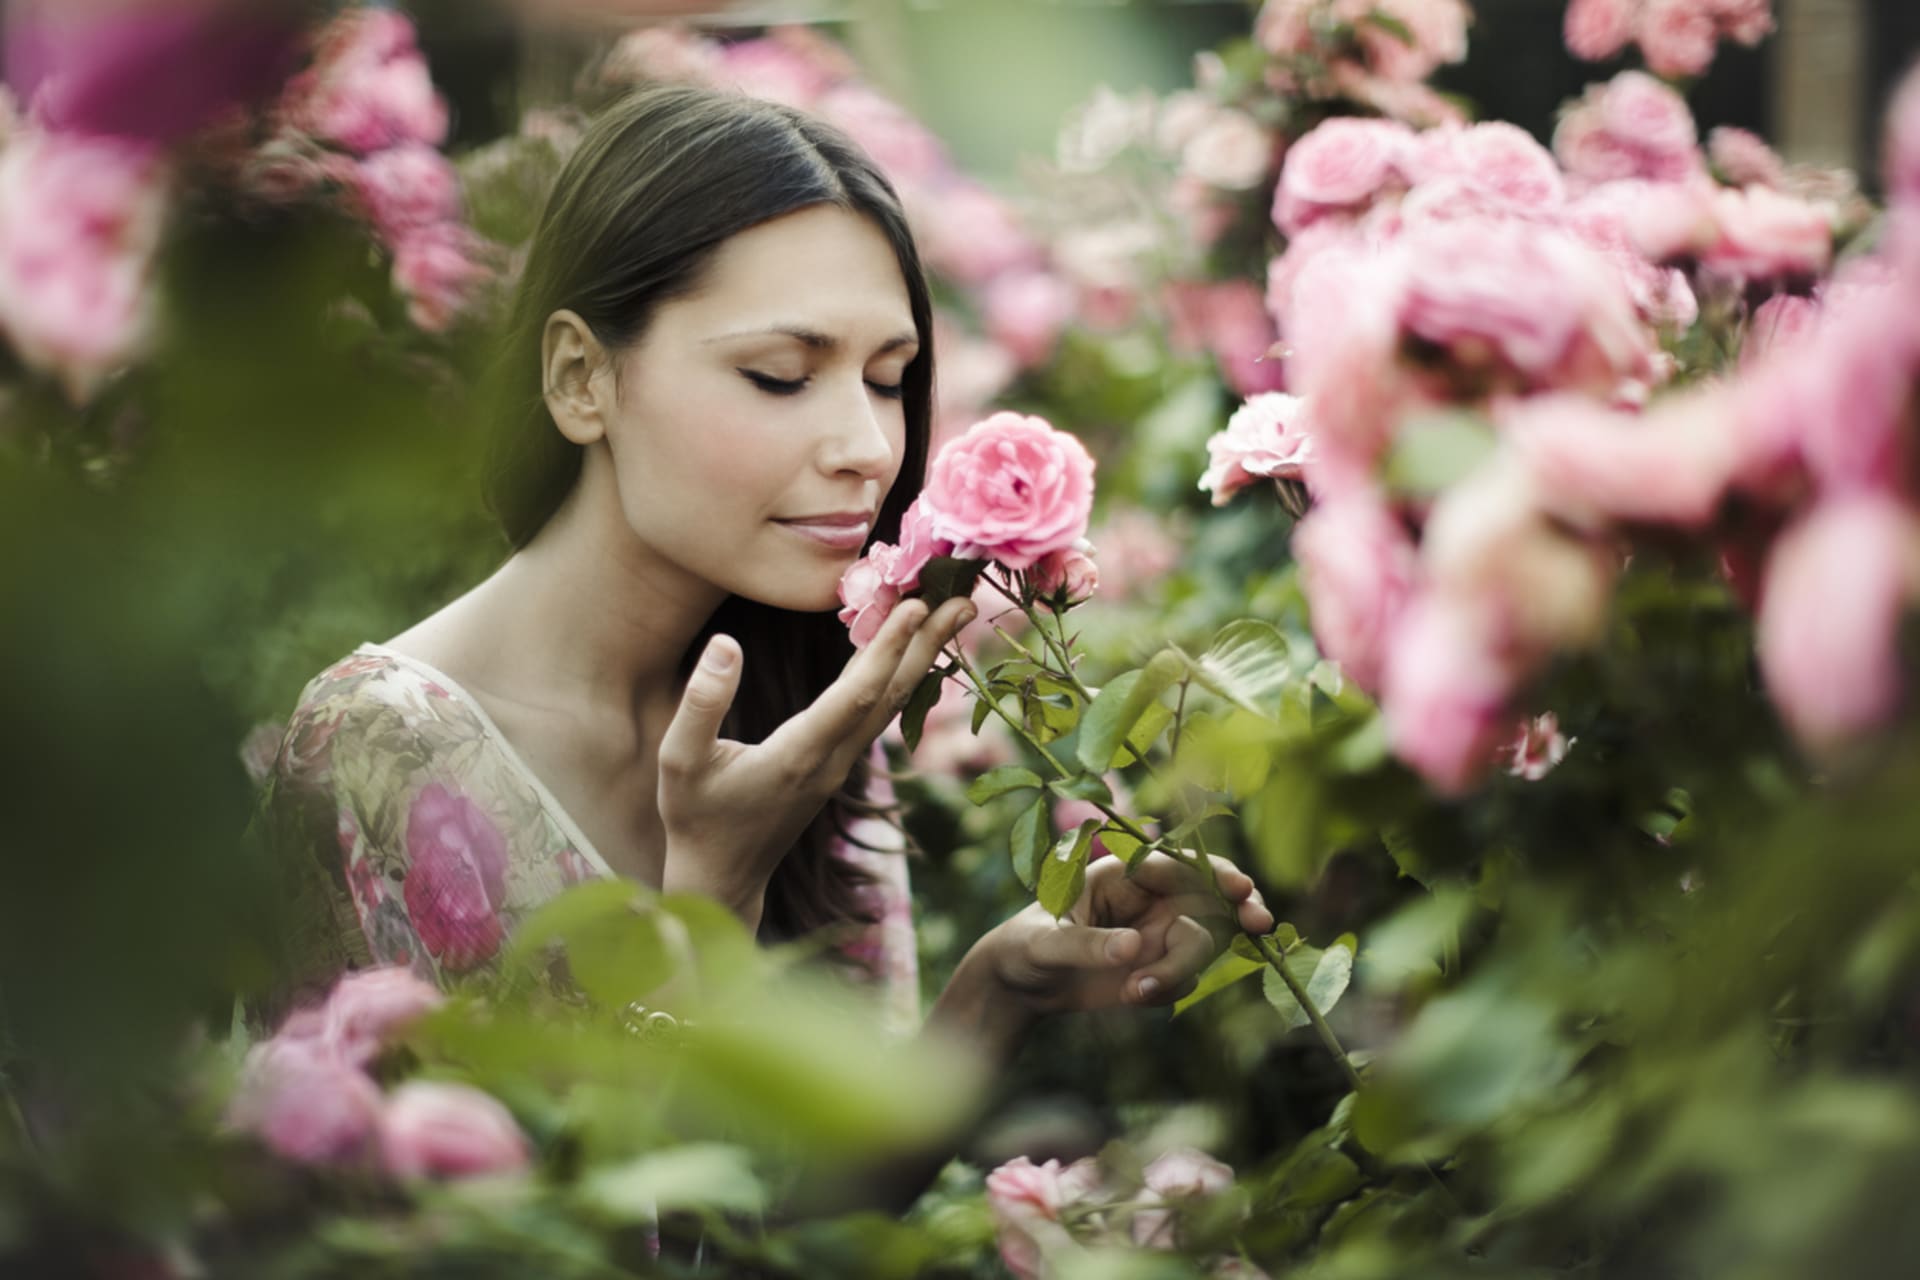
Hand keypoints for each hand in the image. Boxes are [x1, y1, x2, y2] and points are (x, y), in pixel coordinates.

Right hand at [656, 596, 975, 927]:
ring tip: (953, 612)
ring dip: (923, 656)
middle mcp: (832, 760)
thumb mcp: (680, 759)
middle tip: (967, 596)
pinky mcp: (837, 765)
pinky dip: (897, 673)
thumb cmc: (694, 817)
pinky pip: (877, 713)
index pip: (857, 695)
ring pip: (892, 704)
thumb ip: (702, 702)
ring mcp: (840, 766)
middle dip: (930, 644)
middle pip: (893, 695)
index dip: (888, 648)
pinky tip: (909, 648)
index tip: (918, 604)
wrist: (721, 876)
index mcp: (798, 755)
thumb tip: (726, 642)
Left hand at [979, 852, 1273, 1015]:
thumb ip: (1087, 945)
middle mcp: (1149, 897)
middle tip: (1260, 926)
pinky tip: (1130, 997)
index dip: (1216, 872)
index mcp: (1122, 871)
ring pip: (1202, 943)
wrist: (1022, 986)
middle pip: (1210, 898)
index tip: (1242, 890)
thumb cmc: (1025, 947)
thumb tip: (1133, 948)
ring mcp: (1159, 931)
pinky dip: (1167, 989)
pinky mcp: (1161, 965)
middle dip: (1238, 909)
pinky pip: (1186, 977)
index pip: (1179, 864)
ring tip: (1134, 992)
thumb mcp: (1046, 944)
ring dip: (1179, 969)